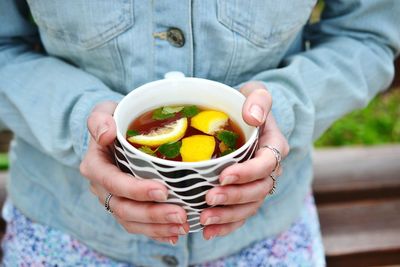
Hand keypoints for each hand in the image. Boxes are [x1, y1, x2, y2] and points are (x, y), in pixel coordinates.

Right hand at [80, 101, 188, 244]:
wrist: (116, 131)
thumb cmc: (114, 119)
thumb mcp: (105, 111)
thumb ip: (100, 120)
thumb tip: (106, 133)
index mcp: (96, 166)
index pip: (113, 183)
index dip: (136, 190)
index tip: (163, 190)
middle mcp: (102, 187)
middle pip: (124, 208)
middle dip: (152, 214)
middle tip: (180, 214)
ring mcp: (113, 199)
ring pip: (131, 221)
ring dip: (157, 227)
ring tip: (182, 227)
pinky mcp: (126, 205)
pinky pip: (138, 224)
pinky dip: (156, 231)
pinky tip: (175, 234)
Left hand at [201, 82, 289, 239]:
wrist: (243, 114)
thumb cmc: (247, 103)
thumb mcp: (255, 92)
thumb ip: (259, 100)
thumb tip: (252, 118)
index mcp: (273, 146)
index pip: (266, 165)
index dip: (247, 173)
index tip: (223, 175)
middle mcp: (268, 169)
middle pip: (258, 190)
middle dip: (234, 197)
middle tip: (209, 199)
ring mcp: (257, 183)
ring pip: (249, 206)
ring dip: (228, 216)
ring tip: (205, 220)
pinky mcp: (245, 193)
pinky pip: (240, 213)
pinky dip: (226, 225)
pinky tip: (207, 231)